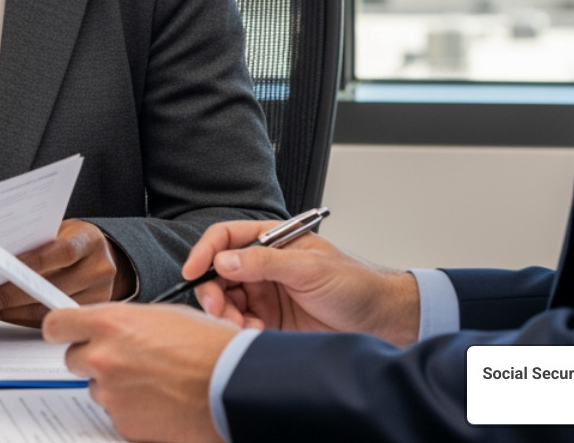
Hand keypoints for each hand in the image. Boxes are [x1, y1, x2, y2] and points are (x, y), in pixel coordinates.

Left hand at [0, 219, 134, 327]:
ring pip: (48, 309)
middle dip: (9, 295)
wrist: (103, 257)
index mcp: (89, 240)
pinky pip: (52, 320)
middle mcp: (98, 268)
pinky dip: (24, 319)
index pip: (61, 252)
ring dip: (11, 311)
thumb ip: (35, 241)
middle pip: (51, 286)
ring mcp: (99, 295)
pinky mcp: (91, 316)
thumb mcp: (60, 230)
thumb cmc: (72, 240)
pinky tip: (3, 314)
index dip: (29, 263)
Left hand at [44, 303, 234, 442]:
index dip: (61, 328)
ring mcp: (111, 394)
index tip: (64, 331)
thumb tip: (111, 327)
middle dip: (94, 358)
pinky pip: (117, 413)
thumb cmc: (208, 347)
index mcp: (109, 324)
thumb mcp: (162, 315)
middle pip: (73, 359)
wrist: (232, 385)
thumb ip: (125, 322)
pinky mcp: (124, 424)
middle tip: (125, 358)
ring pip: (98, 388)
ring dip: (117, 385)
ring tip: (154, 380)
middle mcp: (102, 358)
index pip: (56, 324)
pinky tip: (159, 399)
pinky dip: (133, 408)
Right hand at [184, 219, 419, 346]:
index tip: (193, 271)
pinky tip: (256, 335)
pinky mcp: (269, 320)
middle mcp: (263, 265)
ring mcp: (264, 293)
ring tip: (243, 327)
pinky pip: (239, 323)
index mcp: (271, 241)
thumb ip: (265, 262)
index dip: (205, 252)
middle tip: (218, 310)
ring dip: (226, 315)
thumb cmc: (354, 284)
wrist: (379, 321)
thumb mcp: (309, 268)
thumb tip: (224, 261)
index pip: (226, 238)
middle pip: (218, 273)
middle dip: (212, 291)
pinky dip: (239, 330)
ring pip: (225, 301)